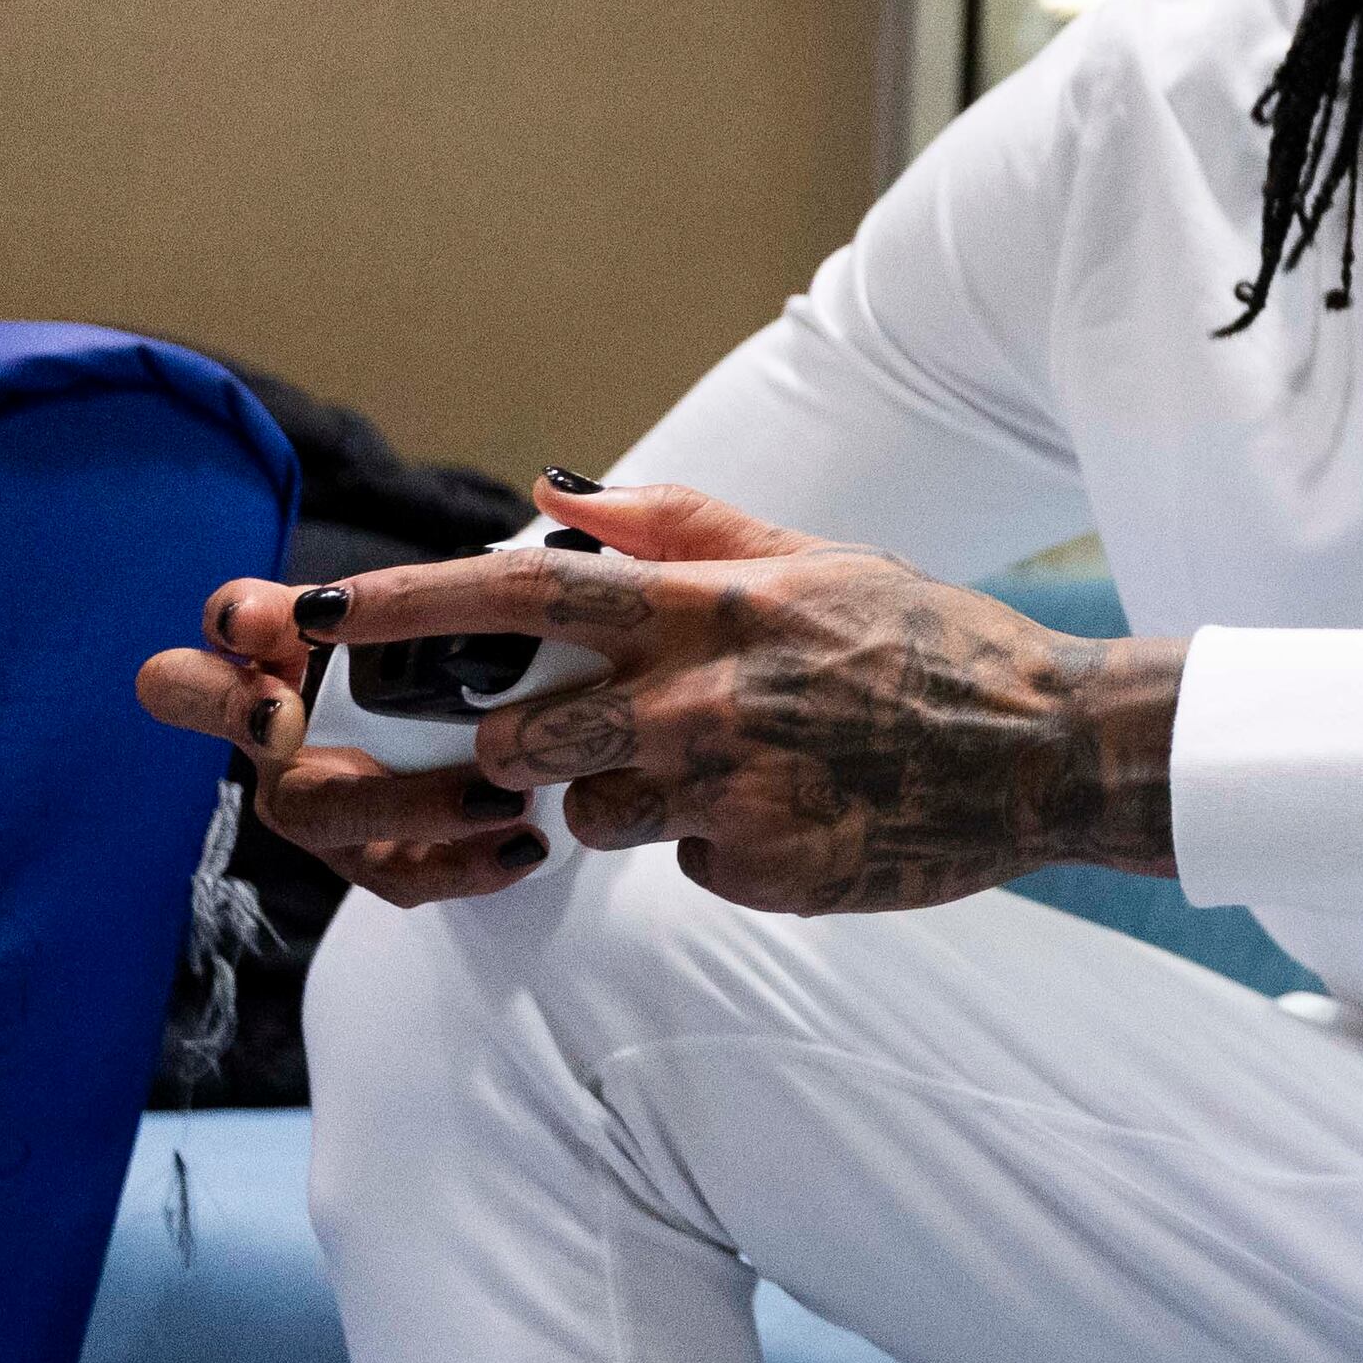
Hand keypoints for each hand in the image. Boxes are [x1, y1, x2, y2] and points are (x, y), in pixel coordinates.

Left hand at [148, 476, 1179, 917]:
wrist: (1048, 746)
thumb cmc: (930, 643)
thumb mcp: (814, 558)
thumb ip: (679, 526)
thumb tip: (552, 494)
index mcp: (709, 608)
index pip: (520, 592)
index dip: (405, 603)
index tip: (313, 610)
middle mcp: (703, 696)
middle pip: (526, 739)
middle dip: (532, 748)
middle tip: (611, 737)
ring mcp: (730, 789)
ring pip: (592, 817)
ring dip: (635, 803)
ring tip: (739, 772)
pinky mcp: (761, 868)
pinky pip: (683, 866)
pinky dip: (720, 848)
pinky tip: (795, 815)